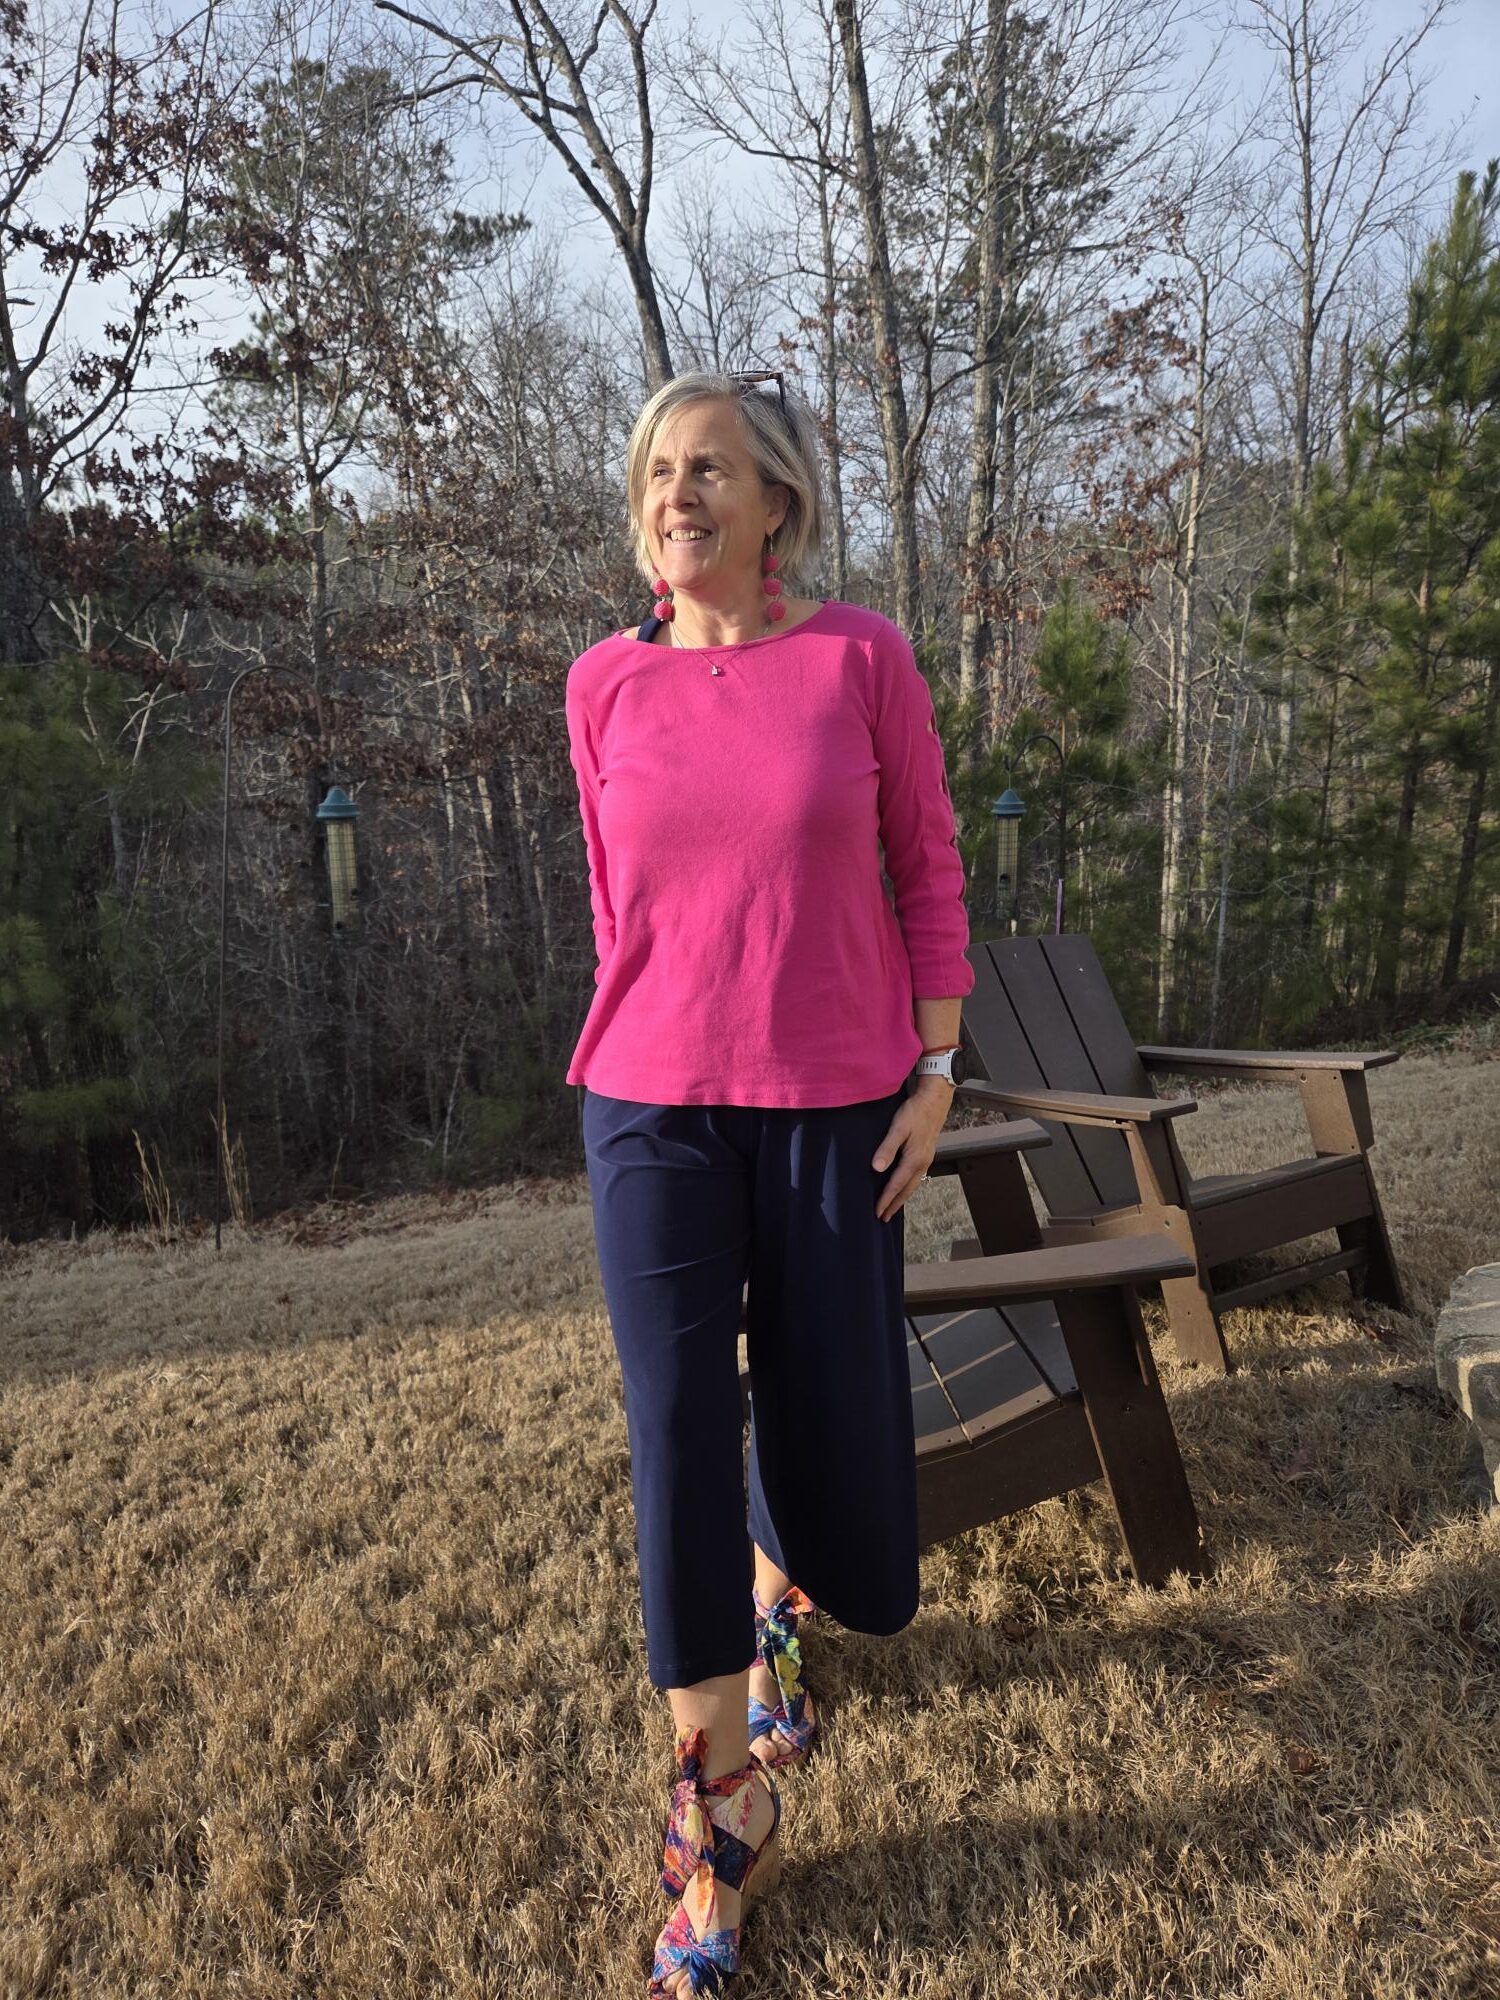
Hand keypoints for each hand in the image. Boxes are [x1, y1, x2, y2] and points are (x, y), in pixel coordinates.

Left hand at [872, 1077, 953, 1221]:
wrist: (935, 1100)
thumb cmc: (915, 1112)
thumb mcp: (898, 1128)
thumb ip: (887, 1148)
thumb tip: (877, 1169)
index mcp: (914, 1159)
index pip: (896, 1184)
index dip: (886, 1199)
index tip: (877, 1212)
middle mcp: (922, 1163)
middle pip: (907, 1189)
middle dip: (895, 1204)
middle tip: (883, 1217)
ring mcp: (926, 1159)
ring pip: (913, 1184)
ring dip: (902, 1197)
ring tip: (892, 1207)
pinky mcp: (926, 1154)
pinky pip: (916, 1176)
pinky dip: (908, 1186)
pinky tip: (903, 1186)